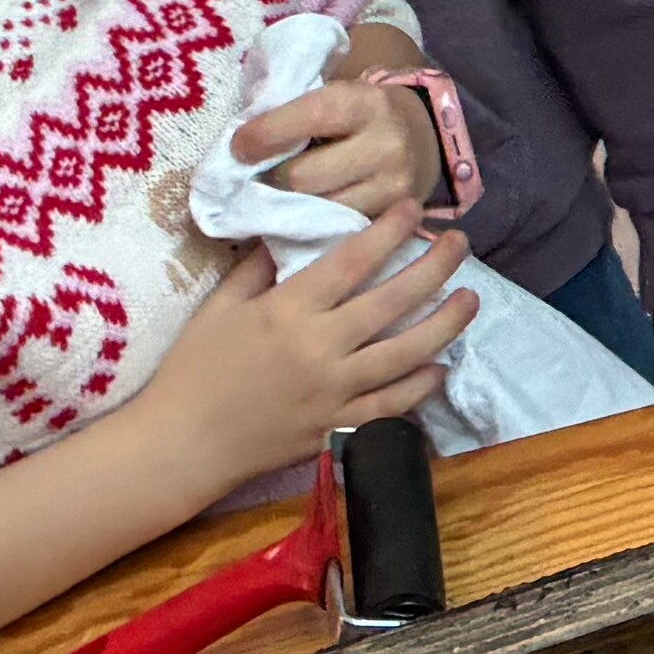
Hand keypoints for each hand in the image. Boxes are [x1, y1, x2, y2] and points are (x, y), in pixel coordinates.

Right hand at [155, 210, 472, 475]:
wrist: (182, 445)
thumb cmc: (193, 370)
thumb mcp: (219, 306)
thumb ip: (259, 268)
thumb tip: (292, 230)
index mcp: (289, 311)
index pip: (352, 260)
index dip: (388, 230)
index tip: (414, 208)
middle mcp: (320, 348)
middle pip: (393, 301)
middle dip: (434, 267)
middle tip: (461, 243)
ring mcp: (334, 392)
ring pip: (406, 354)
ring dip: (445, 325)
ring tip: (471, 300)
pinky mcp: (337, 428)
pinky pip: (391, 406)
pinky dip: (421, 387)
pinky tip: (440, 367)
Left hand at [240, 72, 431, 225]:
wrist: (424, 135)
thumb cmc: (362, 113)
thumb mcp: (337, 95)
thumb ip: (295, 111)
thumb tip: (241, 142)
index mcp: (365, 102)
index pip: (308, 116)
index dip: (265, 135)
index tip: (238, 147)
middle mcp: (385, 143)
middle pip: (304, 176)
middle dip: (271, 179)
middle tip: (258, 177)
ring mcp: (393, 186)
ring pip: (318, 208)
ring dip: (290, 205)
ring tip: (281, 195)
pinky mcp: (392, 217)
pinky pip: (337, 228)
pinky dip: (315, 221)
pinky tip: (307, 212)